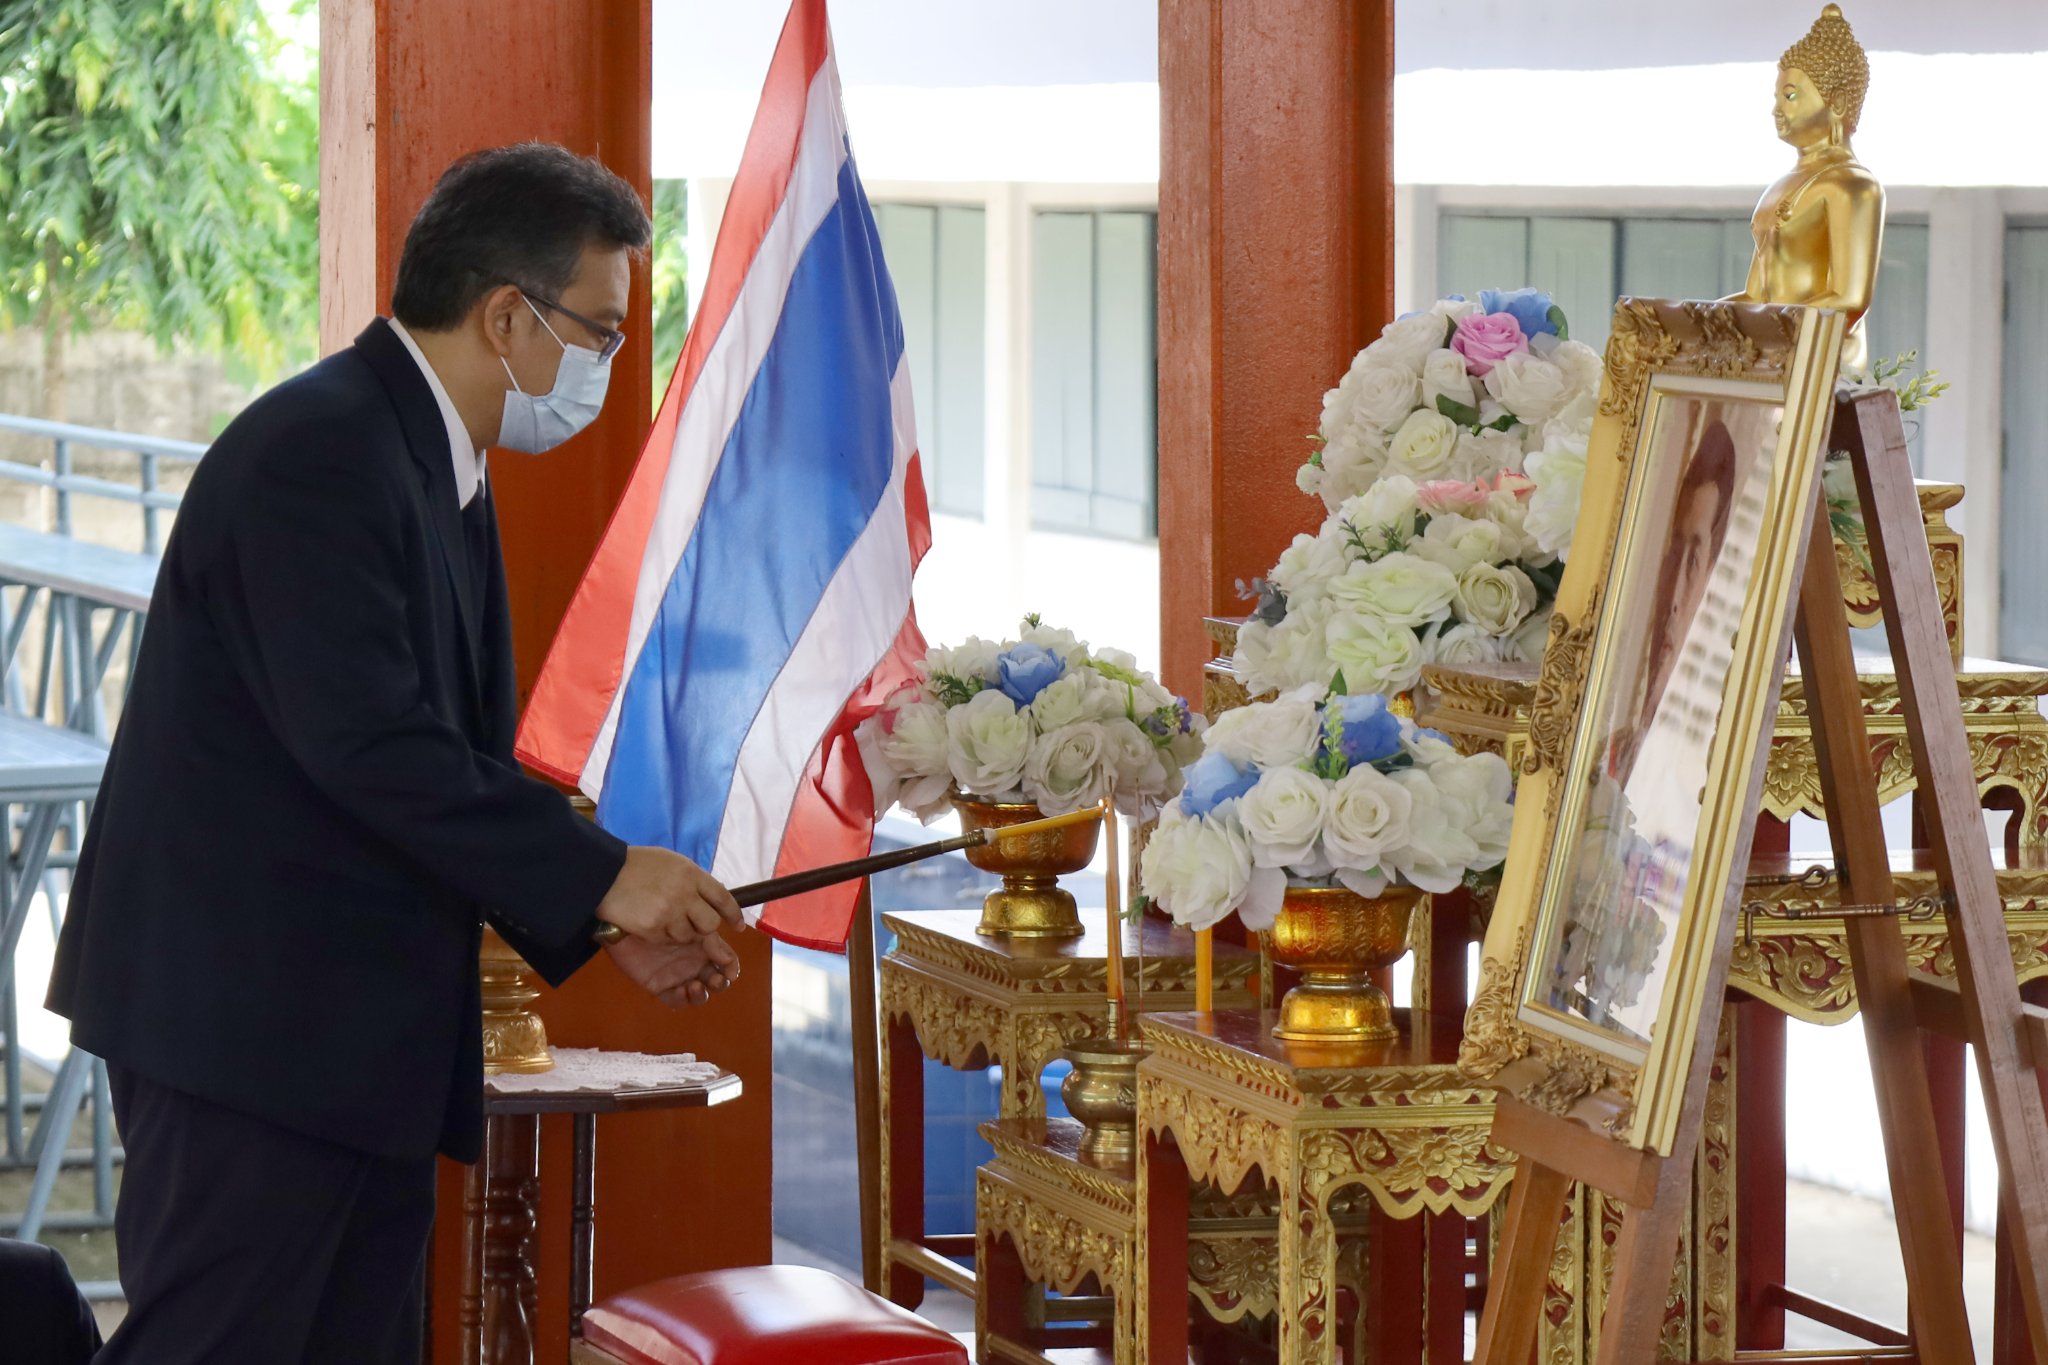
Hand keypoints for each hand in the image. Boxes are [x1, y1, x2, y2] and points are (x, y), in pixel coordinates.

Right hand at [597, 846, 741, 943]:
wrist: (604, 874)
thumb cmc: (638, 865)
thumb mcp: (672, 862)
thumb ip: (693, 880)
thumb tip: (710, 898)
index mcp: (691, 874)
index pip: (723, 898)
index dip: (733, 915)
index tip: (738, 926)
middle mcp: (684, 894)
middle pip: (710, 923)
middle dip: (705, 928)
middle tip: (694, 925)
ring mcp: (669, 913)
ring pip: (689, 936)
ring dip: (682, 934)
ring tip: (666, 921)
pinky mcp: (652, 929)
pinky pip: (667, 941)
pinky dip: (663, 937)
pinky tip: (652, 924)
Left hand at [605, 929, 740, 1006]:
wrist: (626, 921)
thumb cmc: (660, 916)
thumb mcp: (690, 925)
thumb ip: (710, 941)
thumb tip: (728, 960)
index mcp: (704, 946)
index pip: (725, 961)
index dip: (731, 968)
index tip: (731, 971)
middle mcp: (694, 963)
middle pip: (715, 980)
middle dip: (719, 983)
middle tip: (716, 980)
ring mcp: (678, 976)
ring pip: (699, 993)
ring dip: (701, 994)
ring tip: (694, 986)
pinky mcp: (661, 986)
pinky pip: (676, 1000)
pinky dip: (682, 1000)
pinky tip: (681, 991)